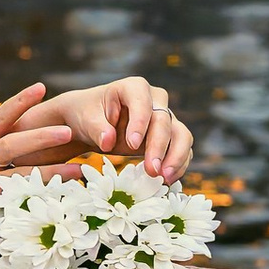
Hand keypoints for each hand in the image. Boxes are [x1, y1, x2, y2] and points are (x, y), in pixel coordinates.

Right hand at [0, 80, 80, 210]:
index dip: (20, 102)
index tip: (41, 88)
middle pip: (12, 142)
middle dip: (42, 135)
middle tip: (68, 130)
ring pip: (20, 173)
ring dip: (51, 169)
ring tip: (79, 165)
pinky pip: (14, 199)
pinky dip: (37, 196)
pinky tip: (58, 195)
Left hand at [54, 75, 192, 183]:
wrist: (94, 122)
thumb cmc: (89, 114)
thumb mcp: (86, 119)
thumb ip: (97, 128)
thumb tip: (108, 140)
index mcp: (133, 88)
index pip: (142, 101)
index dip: (140, 122)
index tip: (132, 145)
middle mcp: (155, 100)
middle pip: (164, 121)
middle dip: (159, 147)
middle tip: (152, 170)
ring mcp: (165, 118)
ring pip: (181, 135)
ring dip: (176, 158)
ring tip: (164, 178)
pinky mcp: (169, 137)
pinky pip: (182, 150)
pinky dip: (178, 165)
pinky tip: (167, 181)